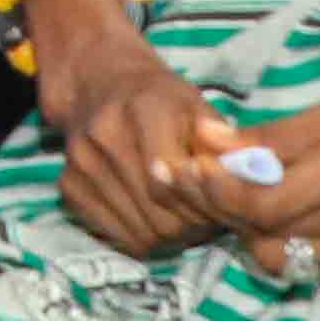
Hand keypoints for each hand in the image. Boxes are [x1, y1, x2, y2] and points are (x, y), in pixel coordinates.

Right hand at [22, 0, 228, 258]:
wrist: (100, 83)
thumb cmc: (162, 99)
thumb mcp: (200, 108)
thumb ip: (225, 146)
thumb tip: (251, 183)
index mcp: (141, 108)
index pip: (171, 180)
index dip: (202, 201)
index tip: (219, 202)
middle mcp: (102, 135)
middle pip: (159, 214)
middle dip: (192, 225)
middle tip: (209, 217)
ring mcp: (80, 163)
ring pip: (141, 232)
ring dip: (171, 235)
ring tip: (186, 217)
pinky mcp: (68, 186)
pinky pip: (117, 237)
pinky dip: (143, 236)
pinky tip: (155, 216)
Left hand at [194, 90, 319, 279]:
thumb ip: (270, 137)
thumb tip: (207, 141)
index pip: (257, 204)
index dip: (211, 190)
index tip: (180, 166)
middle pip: (259, 237)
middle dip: (217, 210)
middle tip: (194, 175)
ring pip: (275, 258)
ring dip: (244, 229)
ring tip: (233, 190)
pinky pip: (301, 262)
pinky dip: (274, 239)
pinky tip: (270, 209)